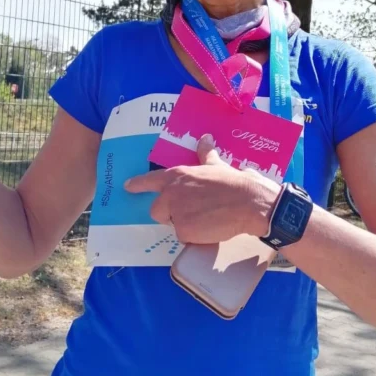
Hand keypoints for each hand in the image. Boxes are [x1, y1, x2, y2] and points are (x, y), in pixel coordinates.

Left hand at [124, 135, 278, 243]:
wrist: (247, 202)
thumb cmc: (233, 182)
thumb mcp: (217, 165)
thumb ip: (205, 154)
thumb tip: (205, 139)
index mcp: (177, 176)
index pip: (150, 180)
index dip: (138, 184)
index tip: (127, 187)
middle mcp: (171, 194)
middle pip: (157, 209)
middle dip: (170, 213)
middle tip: (192, 212)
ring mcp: (175, 212)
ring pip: (173, 224)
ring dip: (185, 225)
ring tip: (206, 219)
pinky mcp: (183, 230)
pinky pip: (185, 237)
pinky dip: (195, 236)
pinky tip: (210, 228)